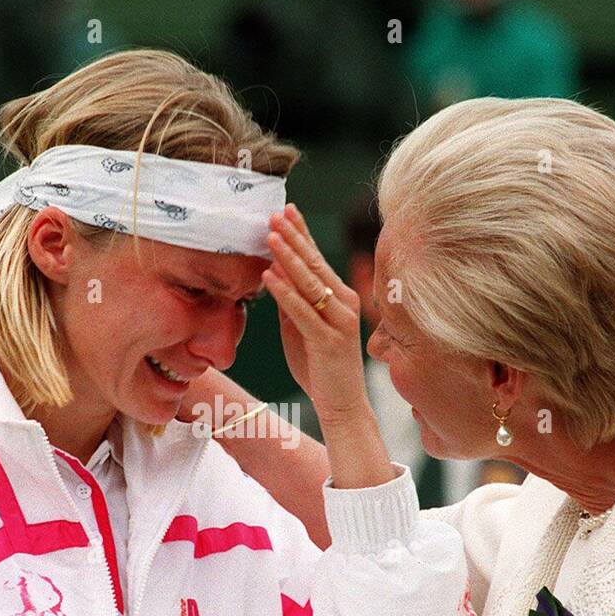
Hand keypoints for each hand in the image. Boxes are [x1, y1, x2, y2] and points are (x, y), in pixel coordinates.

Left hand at [263, 204, 368, 423]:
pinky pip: (303, 312)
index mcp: (340, 297)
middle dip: (295, 236)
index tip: (286, 210)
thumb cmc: (321, 367)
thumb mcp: (301, 329)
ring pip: (311, 283)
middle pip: (316, 264)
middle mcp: (345, 304)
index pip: (318, 259)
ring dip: (289, 257)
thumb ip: (291, 303)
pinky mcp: (330, 341)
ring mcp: (340, 322)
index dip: (302, 234)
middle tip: (275, 212)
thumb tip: (272, 274)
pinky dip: (285, 293)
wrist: (343, 405)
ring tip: (270, 235)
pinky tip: (269, 277)